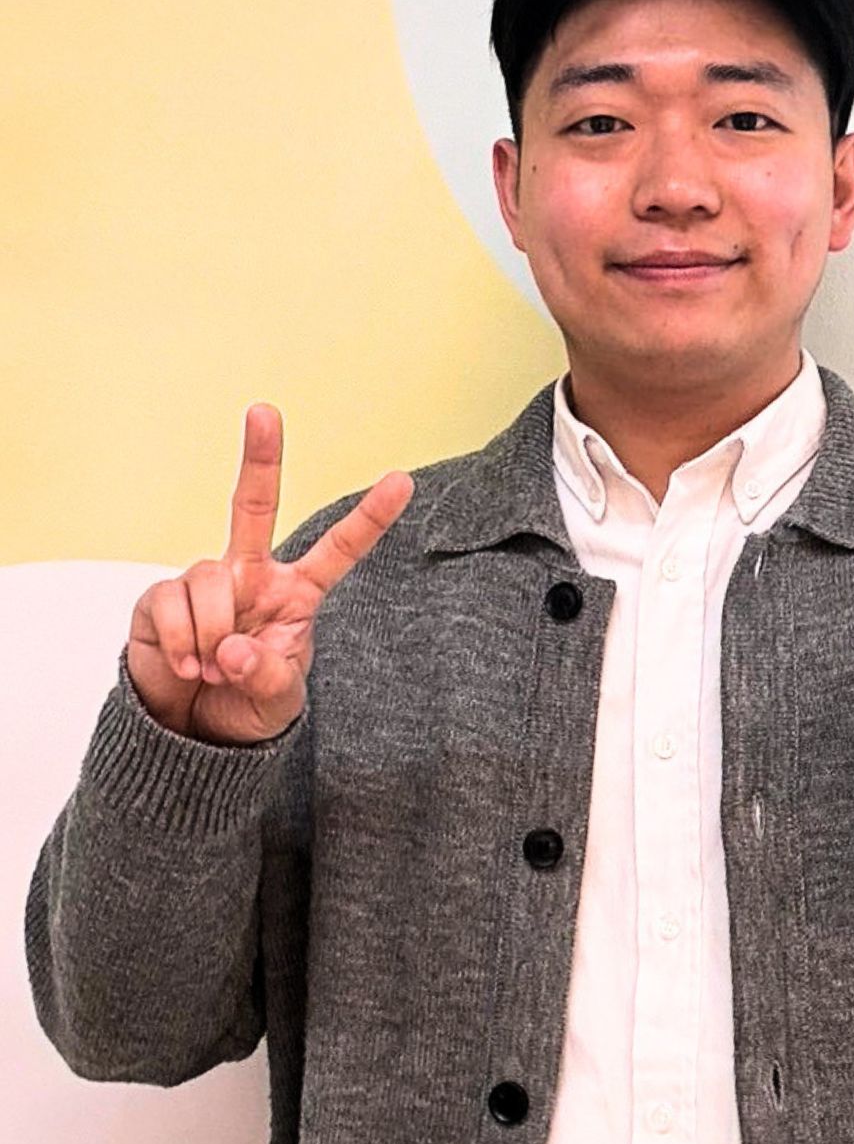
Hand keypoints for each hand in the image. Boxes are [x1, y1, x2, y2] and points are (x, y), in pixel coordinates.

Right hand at [126, 404, 414, 742]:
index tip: (403, 480)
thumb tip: (232, 648)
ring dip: (212, 633)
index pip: (338, 551)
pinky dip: (182, 645)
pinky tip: (186, 666)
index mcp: (295, 594)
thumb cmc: (246, 707)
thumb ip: (266, 675)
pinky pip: (172, 606)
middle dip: (260, 457)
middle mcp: (250, 576)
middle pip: (254, 506)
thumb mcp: (276, 700)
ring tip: (212, 670)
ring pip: (210, 579)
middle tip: (263, 410)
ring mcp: (205, 582)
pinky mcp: (161, 599)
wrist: (189, 734)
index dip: (370, 518)